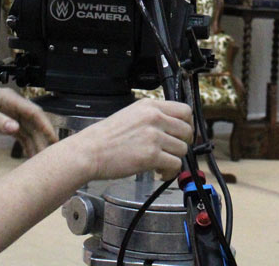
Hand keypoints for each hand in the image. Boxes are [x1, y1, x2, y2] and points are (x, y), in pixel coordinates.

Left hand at [0, 78, 56, 156]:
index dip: (45, 126)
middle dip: (43, 137)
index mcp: (9, 99)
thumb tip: (16, 129)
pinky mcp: (2, 120)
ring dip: (35, 142)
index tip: (54, 141)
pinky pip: (18, 132)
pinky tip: (29, 154)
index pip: (33, 113)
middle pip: (34, 122)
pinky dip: (25, 142)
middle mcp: (13, 105)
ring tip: (41, 160)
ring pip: (27, 129)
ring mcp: (8, 113)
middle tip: (51, 157)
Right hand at [68, 99, 193, 181]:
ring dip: (175, 159)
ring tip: (162, 164)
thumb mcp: (131, 114)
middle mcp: (154, 117)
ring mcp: (154, 136)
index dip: (188, 124)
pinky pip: (175, 164)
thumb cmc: (106, 136)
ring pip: (182, 149)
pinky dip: (170, 171)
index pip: (184, 110)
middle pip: (187, 130)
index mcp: (150, 105)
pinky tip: (159, 172)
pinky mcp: (151, 155)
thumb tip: (172, 127)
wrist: (89, 151)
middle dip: (183, 143)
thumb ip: (152, 117)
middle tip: (173, 151)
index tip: (184, 133)